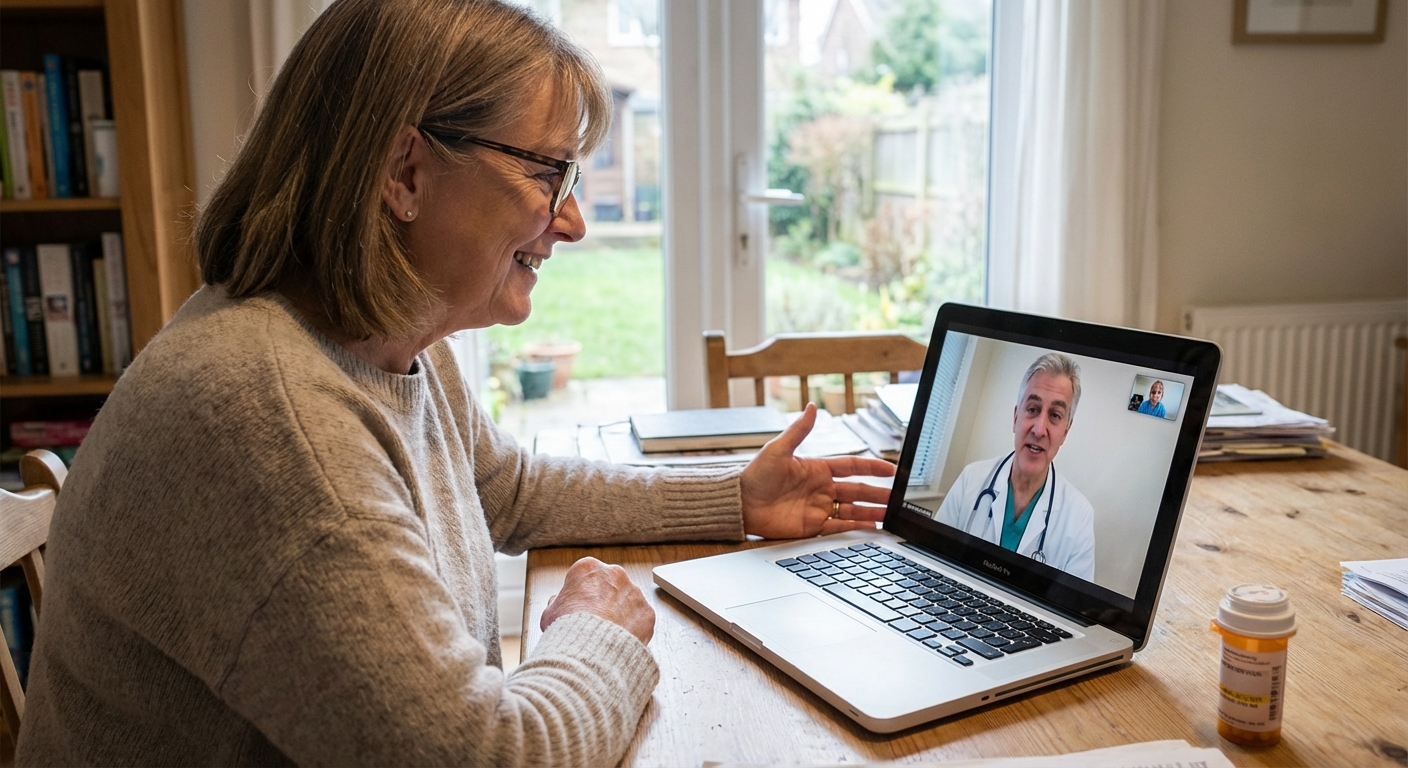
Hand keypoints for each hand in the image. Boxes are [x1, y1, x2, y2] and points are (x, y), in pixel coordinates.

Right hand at [539, 557, 654, 645]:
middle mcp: (614, 574)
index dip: (583, 595)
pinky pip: (640, 620)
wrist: (588, 649)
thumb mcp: (550, 613)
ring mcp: (633, 592)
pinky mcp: (646, 611)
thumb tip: (557, 602)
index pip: (587, 577)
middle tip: (596, 622)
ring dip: (621, 615)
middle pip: (611, 586)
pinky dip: (633, 630)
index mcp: (588, 568)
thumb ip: (557, 603)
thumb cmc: (567, 629)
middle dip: (605, 602)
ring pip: (628, 602)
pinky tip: (620, 641)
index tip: (581, 608)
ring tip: (607, 635)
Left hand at [739, 404, 895, 538]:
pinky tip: (872, 528)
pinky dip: (856, 528)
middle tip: (898, 497)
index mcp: (818, 468)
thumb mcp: (778, 449)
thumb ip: (799, 430)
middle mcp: (821, 488)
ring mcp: (818, 507)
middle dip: (879, 493)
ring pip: (853, 509)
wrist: (740, 503)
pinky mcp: (812, 526)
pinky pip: (839, 526)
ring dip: (872, 512)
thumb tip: (812, 406)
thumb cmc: (755, 474)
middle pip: (858, 490)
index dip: (873, 467)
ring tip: (891, 515)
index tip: (892, 469)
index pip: (852, 466)